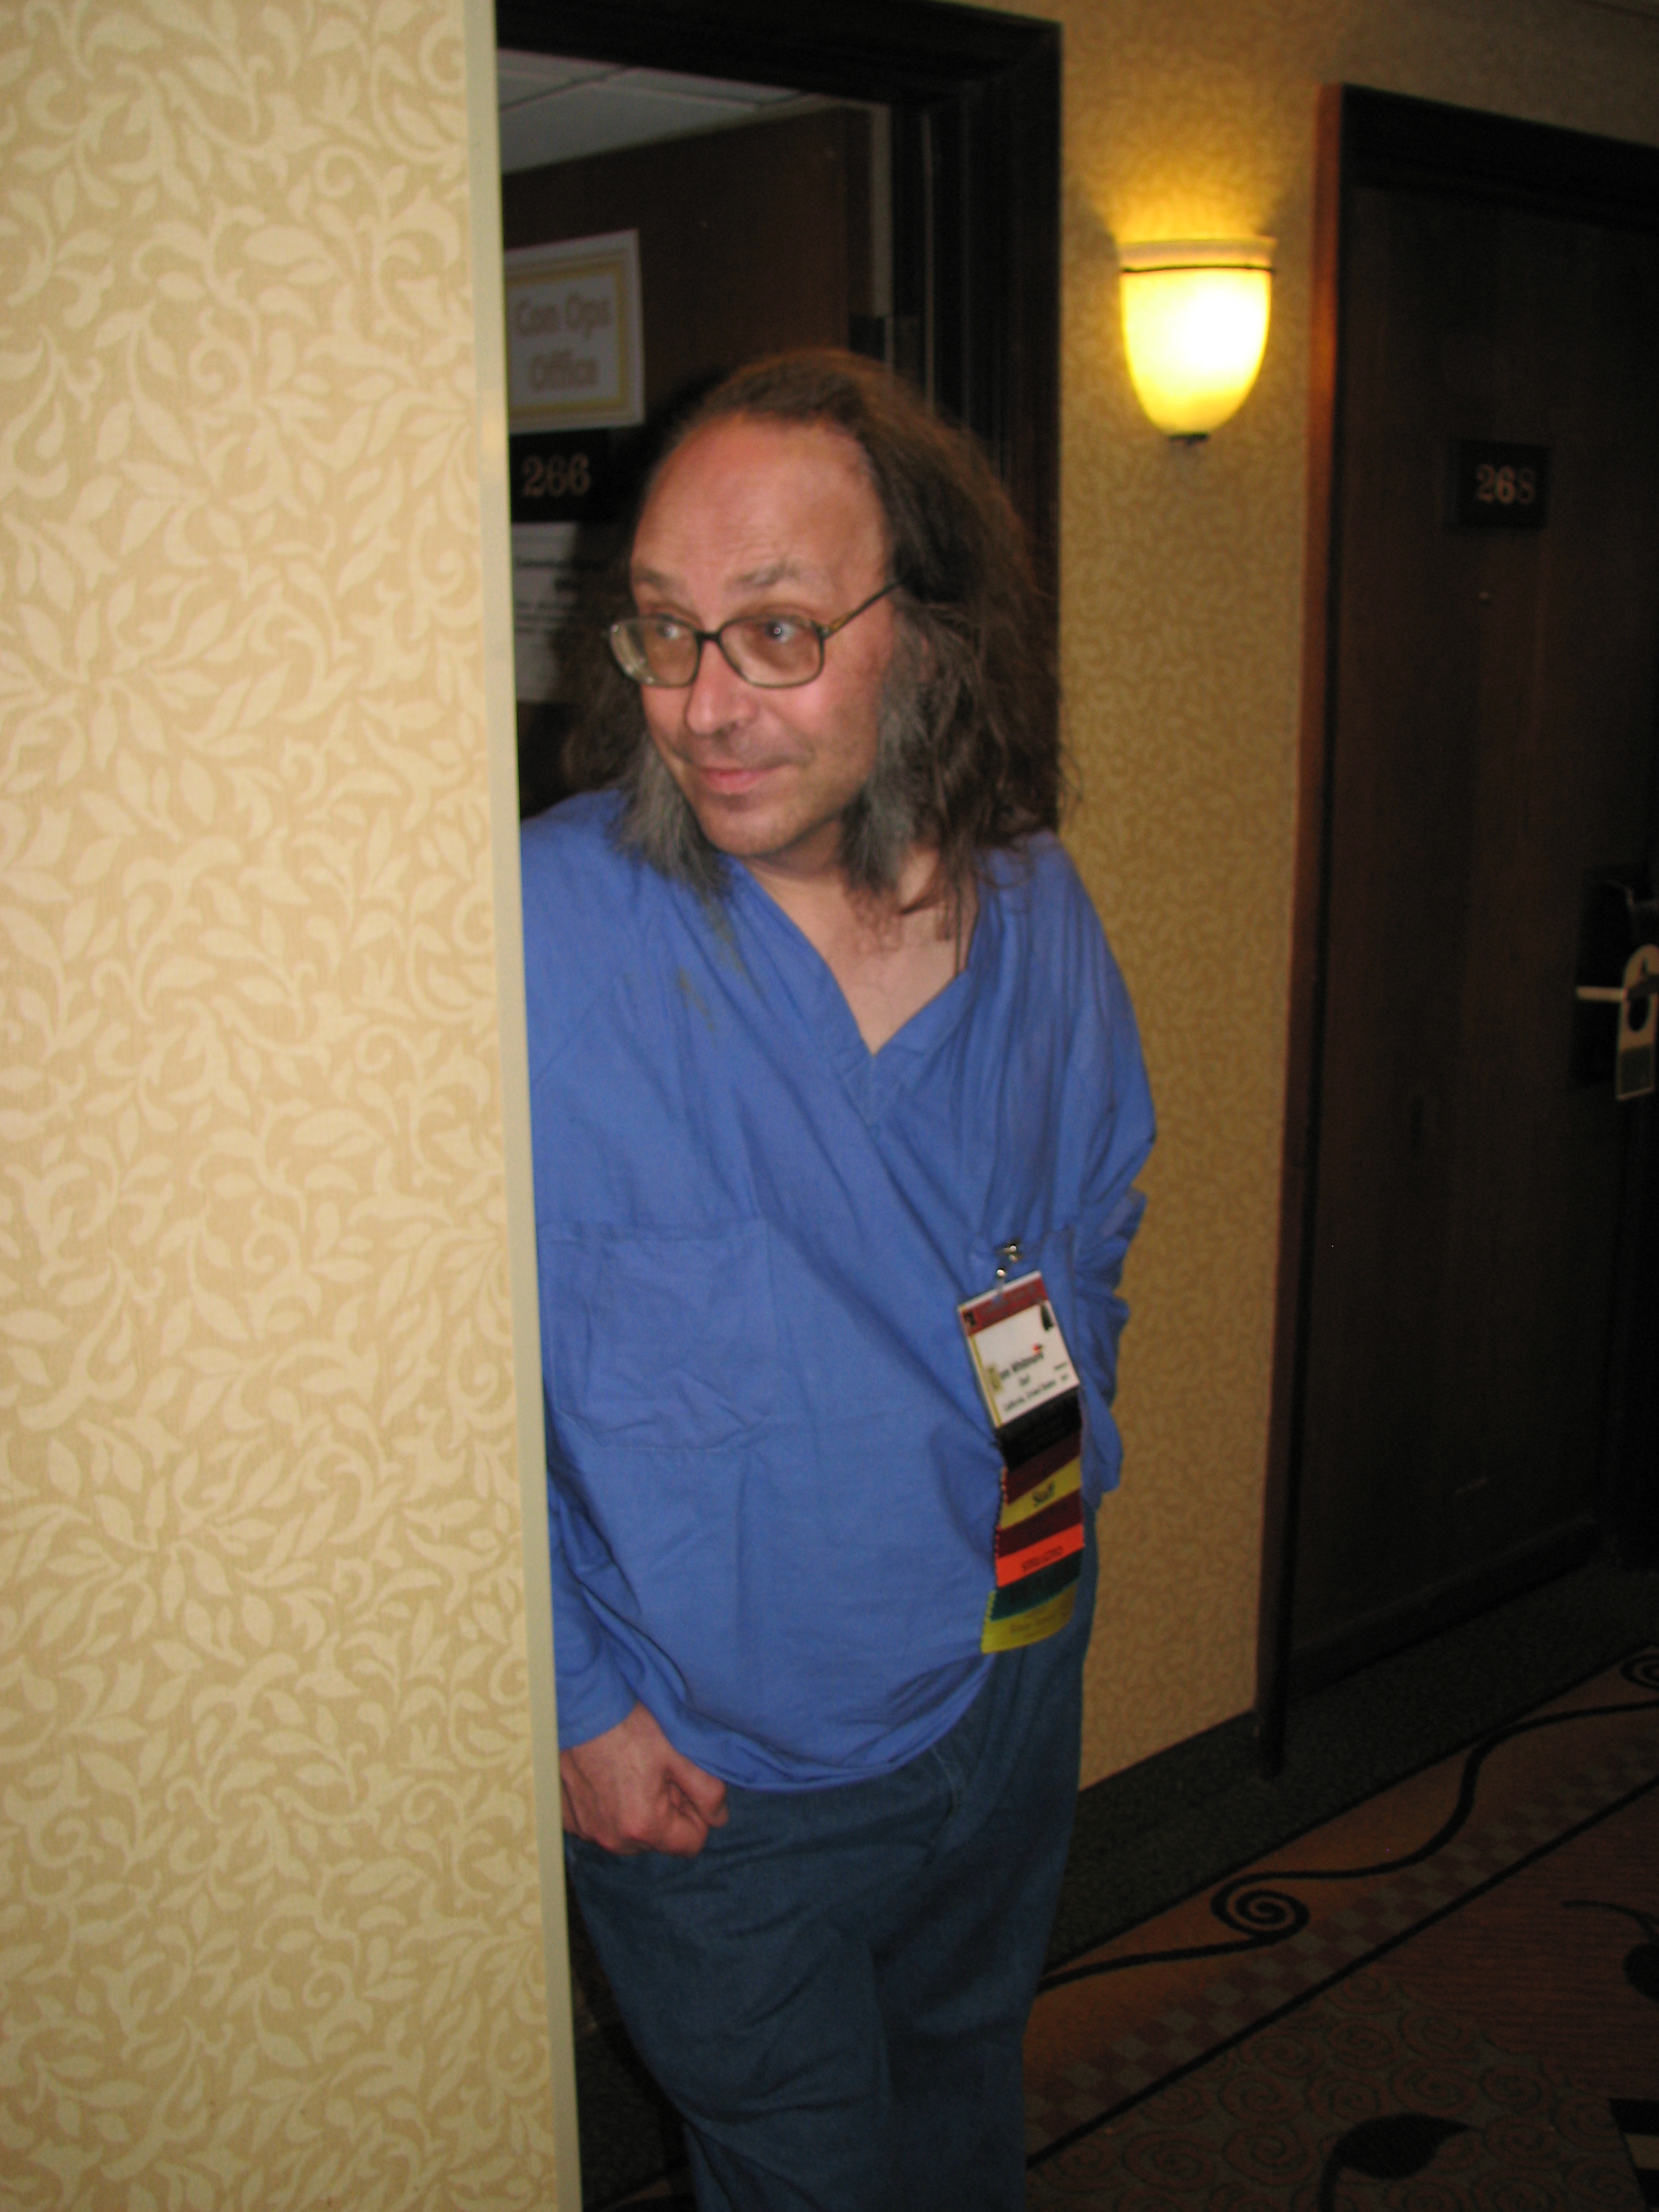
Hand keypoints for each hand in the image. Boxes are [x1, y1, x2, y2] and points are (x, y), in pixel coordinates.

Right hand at [560, 1701, 728, 1857]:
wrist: (578, 1707)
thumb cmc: (628, 1726)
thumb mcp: (679, 1754)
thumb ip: (707, 1791)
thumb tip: (719, 1817)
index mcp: (644, 1826)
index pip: (691, 1843)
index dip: (696, 1814)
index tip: (683, 1784)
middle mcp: (613, 1839)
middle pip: (659, 1841)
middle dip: (666, 1814)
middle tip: (657, 1774)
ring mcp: (587, 1831)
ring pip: (630, 1836)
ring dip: (638, 1814)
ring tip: (632, 1774)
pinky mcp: (569, 1820)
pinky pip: (602, 1825)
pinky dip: (610, 1809)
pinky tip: (607, 1777)